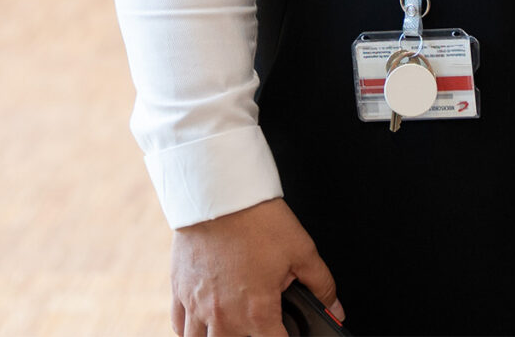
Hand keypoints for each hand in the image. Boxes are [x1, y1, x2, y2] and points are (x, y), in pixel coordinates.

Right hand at [171, 198, 340, 336]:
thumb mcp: (301, 250)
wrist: (220, 193)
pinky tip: (202, 325)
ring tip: (230, 329)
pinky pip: (179, 325)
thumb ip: (321, 284)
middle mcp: (224, 315)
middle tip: (259, 327)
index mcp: (256, 310)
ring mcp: (197, 305)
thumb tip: (335, 306)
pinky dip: (190, 330)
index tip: (286, 333)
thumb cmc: (257, 219)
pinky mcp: (180, 290)